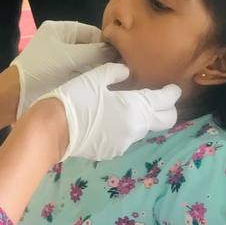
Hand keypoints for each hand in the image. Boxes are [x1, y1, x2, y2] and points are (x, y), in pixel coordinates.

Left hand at [11, 21, 116, 117]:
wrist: (16, 94)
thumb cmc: (41, 69)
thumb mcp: (70, 58)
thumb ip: (96, 53)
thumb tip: (119, 54)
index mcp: (61, 29)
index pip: (93, 33)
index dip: (107, 45)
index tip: (122, 58)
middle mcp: (61, 40)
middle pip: (90, 47)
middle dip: (103, 58)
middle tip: (120, 70)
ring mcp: (60, 57)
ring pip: (86, 61)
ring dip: (97, 69)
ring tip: (113, 78)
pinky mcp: (59, 73)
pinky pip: (79, 71)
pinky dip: (89, 77)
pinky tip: (101, 84)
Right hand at [40, 62, 179, 160]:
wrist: (53, 130)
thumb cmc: (75, 99)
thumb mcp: (95, 77)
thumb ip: (116, 72)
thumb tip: (127, 72)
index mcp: (136, 107)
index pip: (167, 101)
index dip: (171, 93)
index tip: (171, 88)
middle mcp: (136, 128)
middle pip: (166, 121)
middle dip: (166, 110)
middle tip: (156, 100)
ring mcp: (125, 143)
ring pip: (144, 129)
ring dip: (141, 119)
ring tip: (124, 108)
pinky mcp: (113, 152)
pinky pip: (126, 138)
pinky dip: (124, 129)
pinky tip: (107, 122)